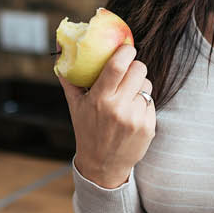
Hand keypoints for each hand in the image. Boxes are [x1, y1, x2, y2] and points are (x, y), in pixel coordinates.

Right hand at [57, 44, 155, 188]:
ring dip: (139, 86)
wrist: (103, 165)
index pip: (117, 66)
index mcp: (99, 99)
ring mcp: (135, 118)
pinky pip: (151, 102)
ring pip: (147, 85)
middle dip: (135, 66)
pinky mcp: (148, 127)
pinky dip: (143, 104)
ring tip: (127, 97)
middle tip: (129, 70)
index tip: (127, 48)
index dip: (126, 51)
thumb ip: (69, 77)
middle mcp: (118, 108)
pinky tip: (132, 113)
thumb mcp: (75, 105)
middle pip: (138, 70)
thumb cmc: (87, 130)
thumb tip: (61, 47)